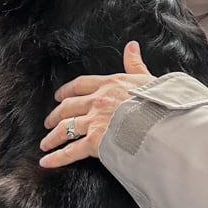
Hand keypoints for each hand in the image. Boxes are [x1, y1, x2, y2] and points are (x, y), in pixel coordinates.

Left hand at [39, 41, 153, 167]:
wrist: (162, 123)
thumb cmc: (159, 103)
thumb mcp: (147, 79)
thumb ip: (135, 64)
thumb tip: (131, 46)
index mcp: (109, 84)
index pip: (81, 85)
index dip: (67, 90)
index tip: (59, 95)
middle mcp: (97, 101)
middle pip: (68, 107)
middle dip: (56, 114)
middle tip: (49, 121)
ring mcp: (94, 121)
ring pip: (65, 128)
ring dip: (52, 136)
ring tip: (45, 143)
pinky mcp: (95, 142)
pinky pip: (70, 151)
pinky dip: (56, 157)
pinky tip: (46, 160)